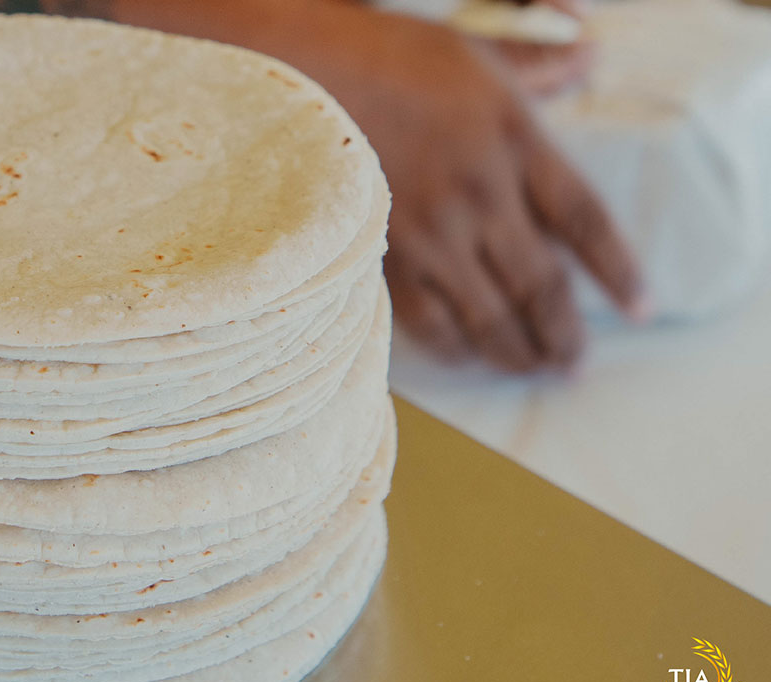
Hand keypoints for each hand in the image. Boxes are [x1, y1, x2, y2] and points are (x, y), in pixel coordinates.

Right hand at [349, 19, 642, 371]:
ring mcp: (430, 233)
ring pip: (489, 316)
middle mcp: (480, 195)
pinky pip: (429, 323)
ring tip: (535, 371)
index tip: (641, 309)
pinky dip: (454, 348)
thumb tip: (590, 54)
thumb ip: (535, 64)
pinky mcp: (384, 259)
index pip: (584, 220)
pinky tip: (468, 358)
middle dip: (564, 335)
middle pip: (541, 285)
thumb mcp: (470, 52)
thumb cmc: (383, 59)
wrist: (296, 81)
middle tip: (575, 364)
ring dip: (517, 353)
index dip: (619, 272)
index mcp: (514, 140)